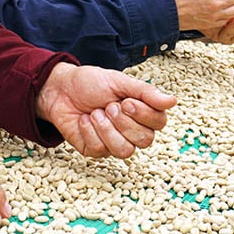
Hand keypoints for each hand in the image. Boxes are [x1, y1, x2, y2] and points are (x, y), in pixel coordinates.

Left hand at [35, 63, 176, 158]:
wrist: (60, 89)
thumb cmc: (91, 83)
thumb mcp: (119, 82)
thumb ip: (146, 92)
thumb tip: (173, 101)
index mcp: (142, 112)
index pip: (159, 123)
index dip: (144, 115)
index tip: (126, 101)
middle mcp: (132, 130)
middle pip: (145, 141)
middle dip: (124, 122)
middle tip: (109, 106)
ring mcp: (114, 142)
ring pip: (125, 151)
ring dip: (106, 129)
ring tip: (95, 113)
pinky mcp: (96, 150)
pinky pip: (100, 150)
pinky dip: (89, 131)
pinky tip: (83, 120)